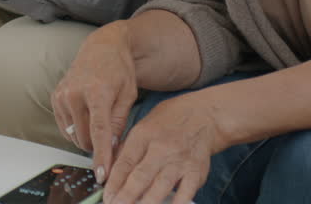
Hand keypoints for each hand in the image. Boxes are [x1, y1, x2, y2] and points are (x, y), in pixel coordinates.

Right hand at [52, 22, 138, 180]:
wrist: (102, 47)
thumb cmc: (119, 70)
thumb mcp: (128, 95)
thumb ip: (119, 122)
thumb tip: (111, 148)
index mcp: (97, 92)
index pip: (99, 132)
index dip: (101, 156)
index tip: (102, 174)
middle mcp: (75, 93)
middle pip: (84, 138)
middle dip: (97, 145)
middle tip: (110, 137)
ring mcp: (62, 95)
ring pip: (73, 135)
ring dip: (86, 137)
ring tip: (99, 120)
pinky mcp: (55, 98)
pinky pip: (65, 127)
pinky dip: (76, 129)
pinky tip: (86, 116)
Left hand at [104, 95, 222, 203]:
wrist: (204, 115)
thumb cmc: (168, 122)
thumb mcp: (143, 126)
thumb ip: (128, 149)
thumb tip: (111, 173)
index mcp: (144, 135)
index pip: (125, 162)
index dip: (114, 182)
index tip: (107, 196)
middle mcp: (162, 147)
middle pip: (141, 176)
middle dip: (126, 196)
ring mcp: (180, 160)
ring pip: (160, 186)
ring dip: (146, 203)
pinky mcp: (196, 171)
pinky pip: (185, 193)